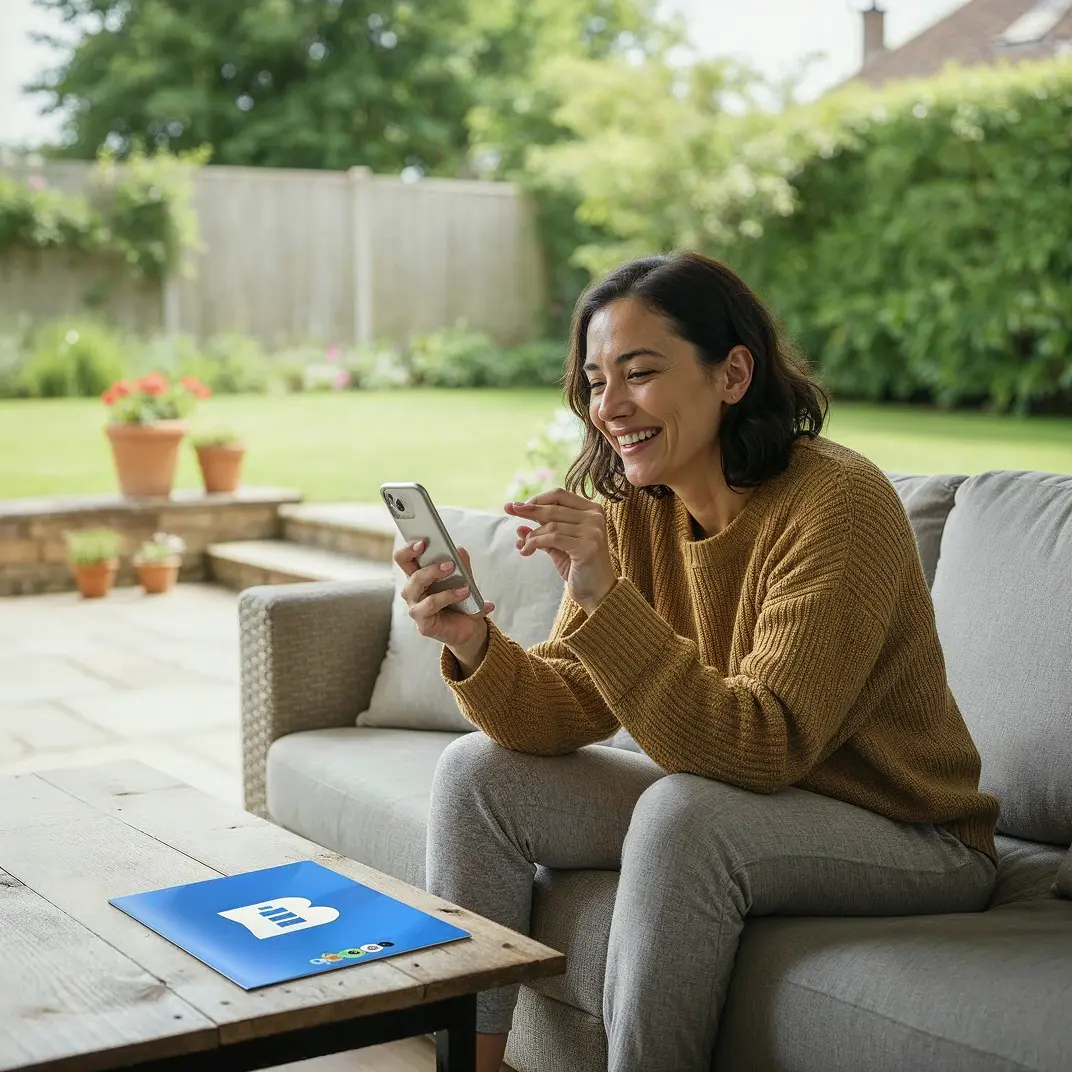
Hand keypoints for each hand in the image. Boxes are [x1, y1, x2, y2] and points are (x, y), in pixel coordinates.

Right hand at [394, 542, 494, 658]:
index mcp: (418, 578)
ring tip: (463, 583)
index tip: (422, 542)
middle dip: (429, 566)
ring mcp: (416, 609)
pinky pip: (432, 605)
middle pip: (410, 574)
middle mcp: (412, 592)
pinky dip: (450, 596)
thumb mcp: (466, 580)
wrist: (469, 628)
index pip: (404, 559)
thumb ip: (462, 566)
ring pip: (418, 587)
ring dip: (440, 580)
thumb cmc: (461, 602)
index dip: (408, 549)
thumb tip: (459, 550)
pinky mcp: (423, 624)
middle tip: (450, 563)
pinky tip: (465, 593)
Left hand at [505, 488, 616, 613]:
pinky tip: (526, 551)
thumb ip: (543, 532)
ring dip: (532, 535)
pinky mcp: (587, 547)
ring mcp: (593, 531)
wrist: (596, 592)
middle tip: (509, 510)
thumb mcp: (559, 545)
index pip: (559, 495)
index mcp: (592, 510)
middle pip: (553, 507)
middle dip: (528, 510)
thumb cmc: (578, 567)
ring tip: (524, 546)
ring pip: (551, 524)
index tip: (518, 506)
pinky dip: (534, 543)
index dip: (537, 499)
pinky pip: (552, 538)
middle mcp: (595, 517)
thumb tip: (519, 525)